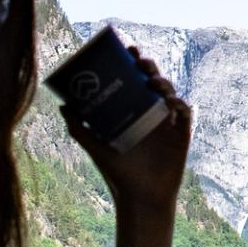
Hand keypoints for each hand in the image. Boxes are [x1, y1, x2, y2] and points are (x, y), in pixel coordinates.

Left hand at [60, 47, 191, 246]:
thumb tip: (62, 106)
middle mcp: (152, 114)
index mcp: (133, 112)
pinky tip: (170, 103)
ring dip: (163, 83)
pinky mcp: (182, 135)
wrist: (140, 198)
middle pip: (154, 81)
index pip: (135, 80)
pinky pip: (185, 113)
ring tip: (151, 82)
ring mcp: (168, 123)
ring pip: (170, 93)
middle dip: (149, 66)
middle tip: (139, 61)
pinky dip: (179, 104)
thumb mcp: (96, 148)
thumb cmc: (118, 175)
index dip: (133, 62)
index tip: (127, 49)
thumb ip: (79, 128)